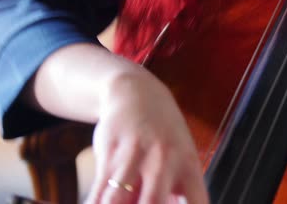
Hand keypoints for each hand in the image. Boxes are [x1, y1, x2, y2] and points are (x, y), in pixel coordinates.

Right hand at [84, 68, 208, 203]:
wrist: (137, 93)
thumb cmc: (164, 137)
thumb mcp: (183, 159)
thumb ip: (180, 193)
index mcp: (189, 166)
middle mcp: (165, 161)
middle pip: (153, 203)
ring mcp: (136, 156)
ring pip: (117, 200)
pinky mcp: (110, 153)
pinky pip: (97, 191)